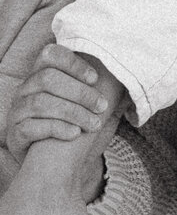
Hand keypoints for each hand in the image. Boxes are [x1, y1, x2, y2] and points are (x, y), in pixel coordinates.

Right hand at [5, 43, 110, 160]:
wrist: (49, 159)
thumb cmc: (70, 121)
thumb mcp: (80, 99)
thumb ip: (94, 84)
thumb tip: (123, 72)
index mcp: (40, 73)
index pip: (50, 55)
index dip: (73, 63)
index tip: (95, 79)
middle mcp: (24, 89)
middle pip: (48, 79)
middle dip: (80, 92)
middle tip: (102, 106)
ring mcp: (17, 110)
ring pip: (41, 103)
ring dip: (74, 113)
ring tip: (94, 124)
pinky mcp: (15, 133)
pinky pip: (32, 127)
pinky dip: (58, 128)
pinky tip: (75, 134)